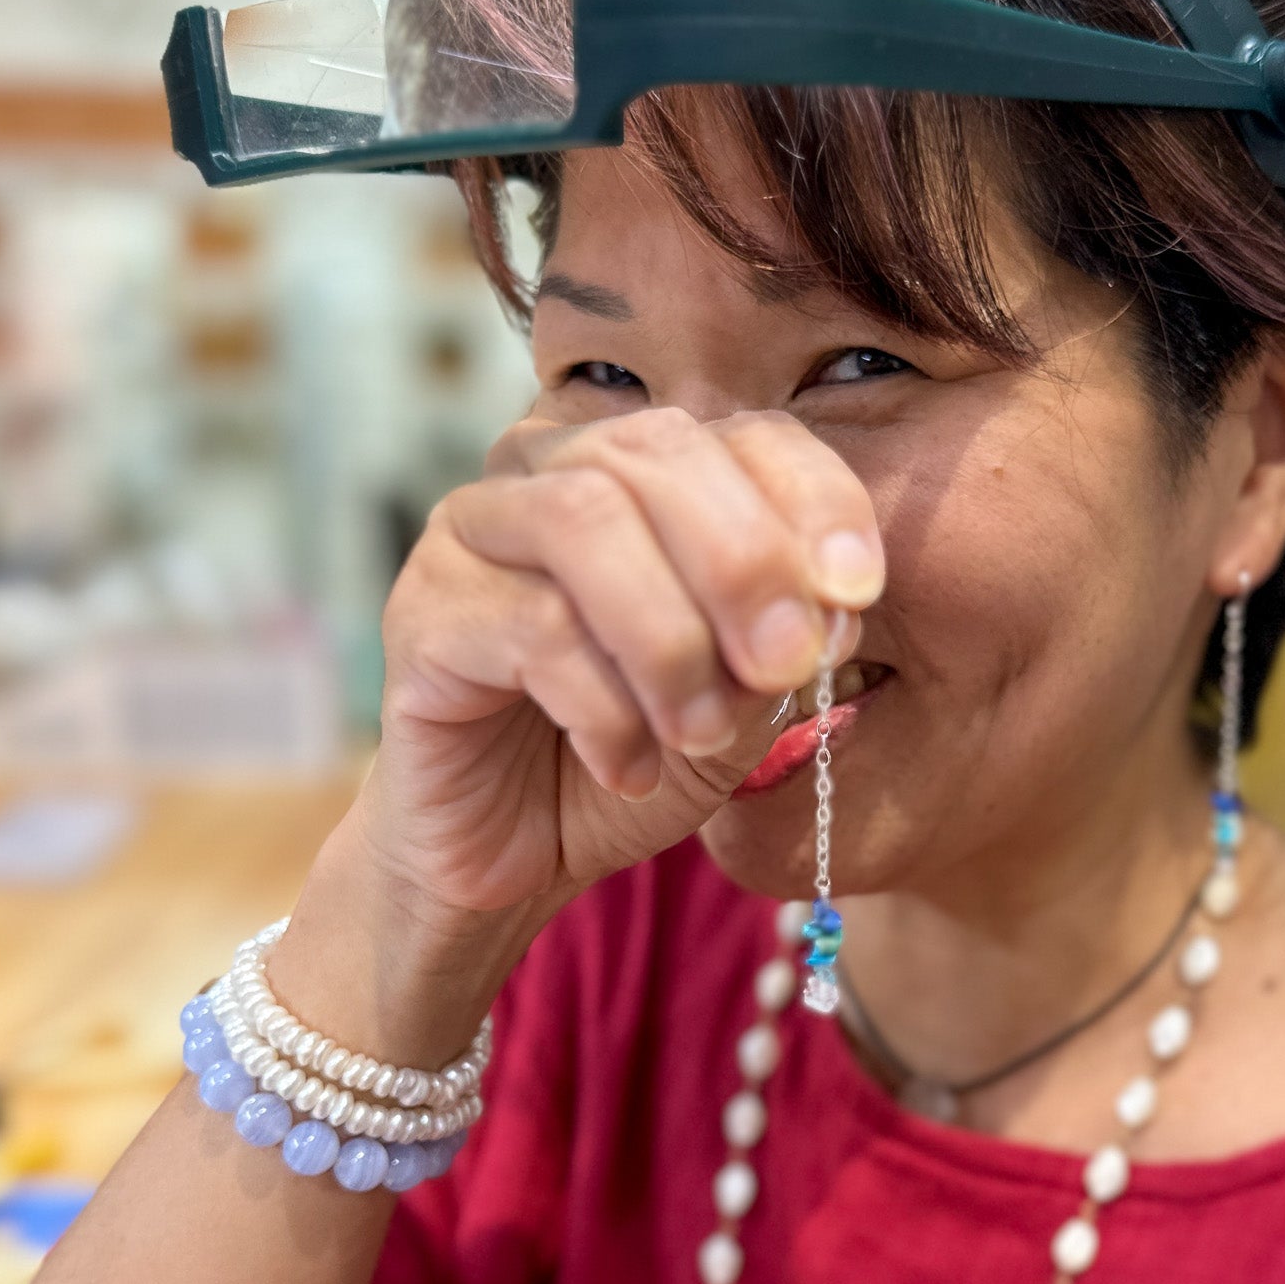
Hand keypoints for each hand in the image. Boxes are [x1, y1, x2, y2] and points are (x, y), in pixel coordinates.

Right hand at [281, 407, 882, 1053]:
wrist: (516, 852)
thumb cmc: (637, 748)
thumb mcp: (741, 697)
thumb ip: (782, 638)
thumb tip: (831, 603)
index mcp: (649, 469)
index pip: (747, 431)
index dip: (815, 498)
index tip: (860, 589)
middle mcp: (552, 468)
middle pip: (656, 449)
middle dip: (743, 559)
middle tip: (786, 665)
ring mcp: (474, 529)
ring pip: (584, 520)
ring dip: (668, 636)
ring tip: (699, 732)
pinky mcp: (424, 611)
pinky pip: (528, 626)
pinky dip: (602, 707)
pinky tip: (624, 766)